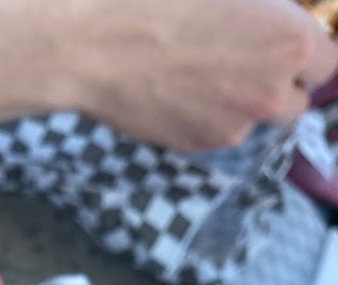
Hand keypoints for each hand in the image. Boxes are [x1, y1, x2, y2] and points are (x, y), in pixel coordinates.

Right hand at [50, 0, 337, 150]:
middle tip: (248, 59)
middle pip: (298, 101)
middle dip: (281, 83)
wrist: (95, 45)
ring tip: (204, 70)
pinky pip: (217, 131)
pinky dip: (207, 114)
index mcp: (290, 42)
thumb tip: (266, 15)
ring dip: (243, 101)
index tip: (288, 42)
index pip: (328, 62)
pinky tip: (177, 87)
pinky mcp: (197, 145)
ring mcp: (233, 127)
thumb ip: (266, 6)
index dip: (308, 51)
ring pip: (254, 119)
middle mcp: (270, 94)